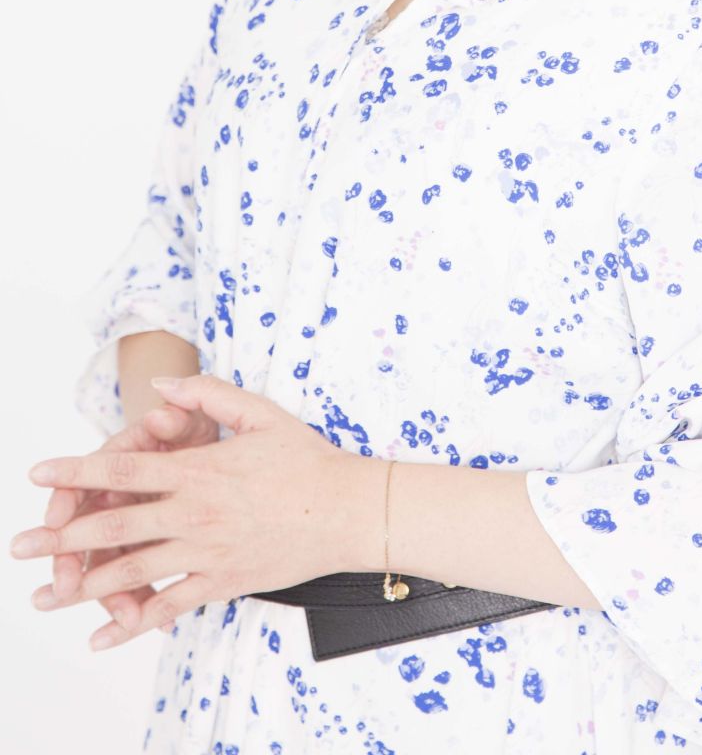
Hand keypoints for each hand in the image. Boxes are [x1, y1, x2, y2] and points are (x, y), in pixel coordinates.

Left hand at [11, 374, 383, 652]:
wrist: (345, 511)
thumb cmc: (306, 459)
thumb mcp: (260, 412)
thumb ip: (209, 395)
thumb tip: (163, 387)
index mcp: (199, 470)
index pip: (125, 469)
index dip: (77, 470)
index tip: (39, 471)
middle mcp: (194, 513)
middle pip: (115, 526)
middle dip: (61, 537)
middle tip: (20, 546)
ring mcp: (205, 553)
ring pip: (133, 571)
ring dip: (83, 585)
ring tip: (44, 596)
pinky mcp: (221, 582)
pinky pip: (169, 608)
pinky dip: (132, 625)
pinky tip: (101, 637)